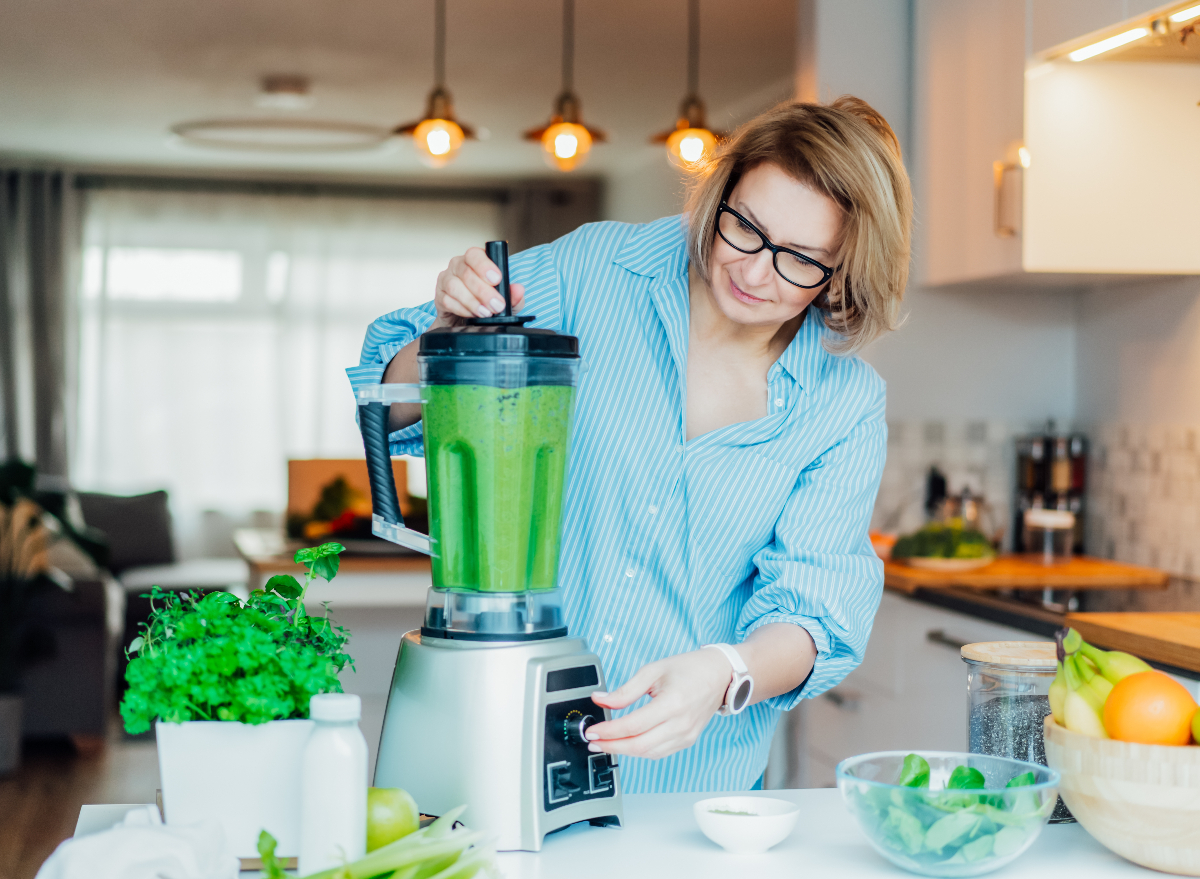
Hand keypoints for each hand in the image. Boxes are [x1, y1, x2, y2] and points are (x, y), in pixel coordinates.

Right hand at [434, 247, 525, 323]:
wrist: (466, 321)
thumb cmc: (487, 304)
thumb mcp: (505, 301)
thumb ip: (513, 295)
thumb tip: (518, 290)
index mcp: (474, 260)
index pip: (475, 255)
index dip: (485, 266)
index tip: (497, 279)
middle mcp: (457, 266)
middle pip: (466, 273)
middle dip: (483, 291)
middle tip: (497, 305)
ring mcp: (446, 280)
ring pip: (454, 286)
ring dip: (472, 301)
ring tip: (485, 313)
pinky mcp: (439, 296)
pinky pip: (447, 301)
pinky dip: (462, 309)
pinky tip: (472, 315)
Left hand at [584, 649, 732, 759]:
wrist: (719, 675)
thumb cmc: (689, 669)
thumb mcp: (653, 670)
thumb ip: (626, 690)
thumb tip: (601, 699)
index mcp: (673, 703)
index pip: (633, 726)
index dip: (608, 731)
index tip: (592, 731)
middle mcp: (681, 724)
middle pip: (639, 745)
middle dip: (611, 746)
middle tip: (593, 742)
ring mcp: (686, 736)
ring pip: (648, 753)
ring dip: (624, 751)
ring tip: (606, 743)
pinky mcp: (687, 741)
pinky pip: (659, 752)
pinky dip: (640, 751)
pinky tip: (627, 744)